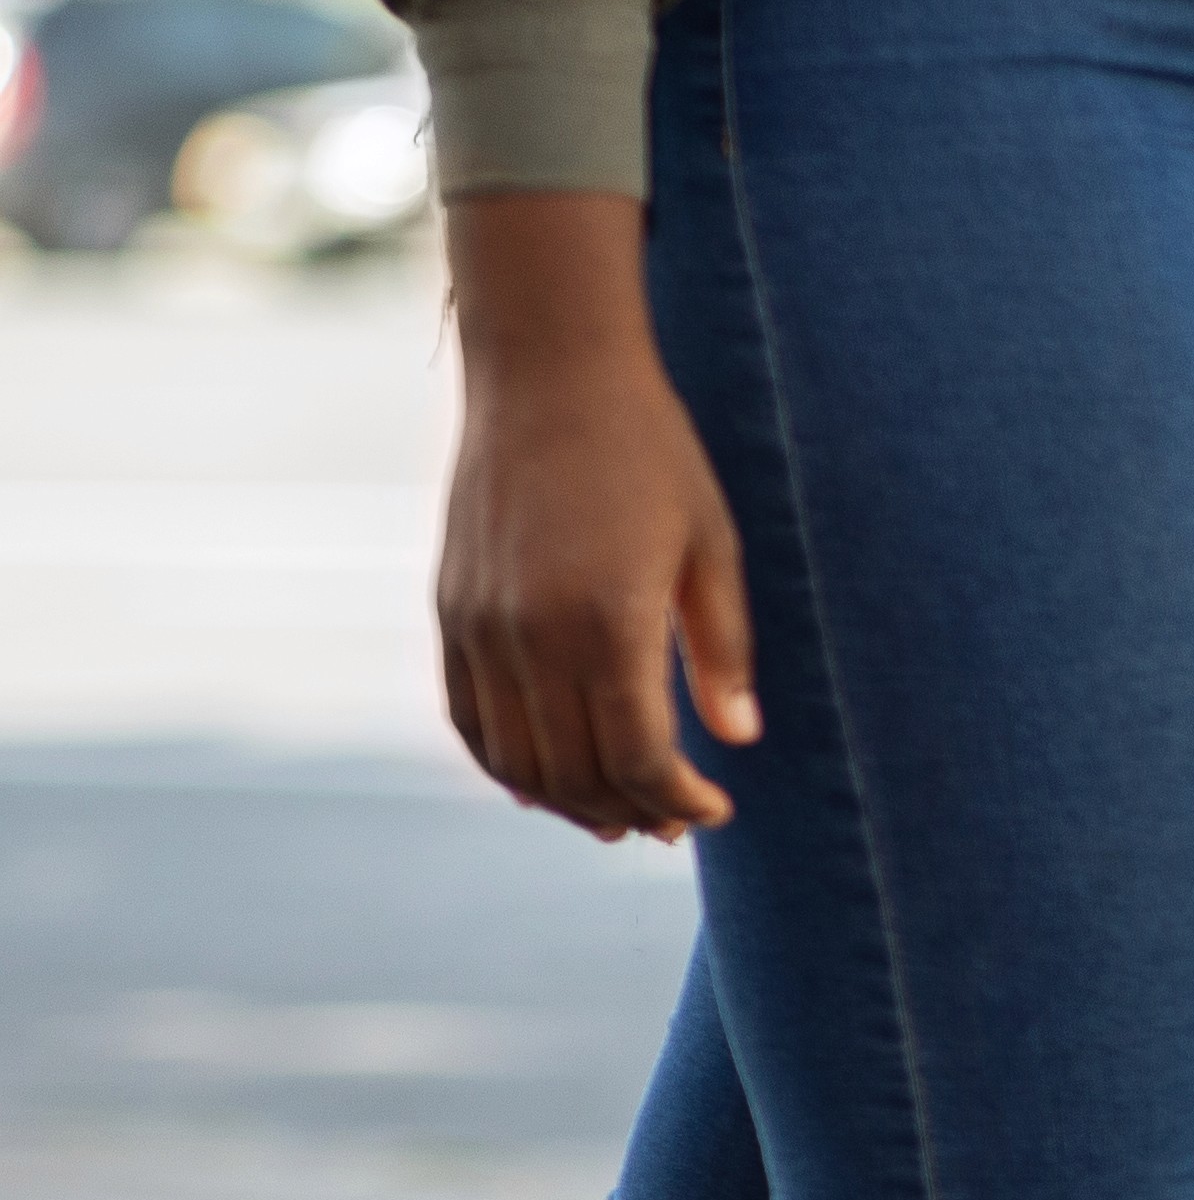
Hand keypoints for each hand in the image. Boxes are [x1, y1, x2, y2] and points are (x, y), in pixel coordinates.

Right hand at [435, 191, 752, 841]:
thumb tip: (739, 739)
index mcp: (607, 621)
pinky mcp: (448, 611)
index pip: (637, 758)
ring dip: (567, 801)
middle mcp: (532, 634)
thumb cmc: (649, 454)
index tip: (714, 811)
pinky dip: (506, 762)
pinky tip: (547, 781)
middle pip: (575, 771)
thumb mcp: (711, 548)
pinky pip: (467, 716)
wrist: (547, 375)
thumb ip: (722, 651)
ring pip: (515, 758)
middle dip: (629, 810)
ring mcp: (479, 626)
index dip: (677, 800)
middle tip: (673, 823)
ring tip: (618, 814)